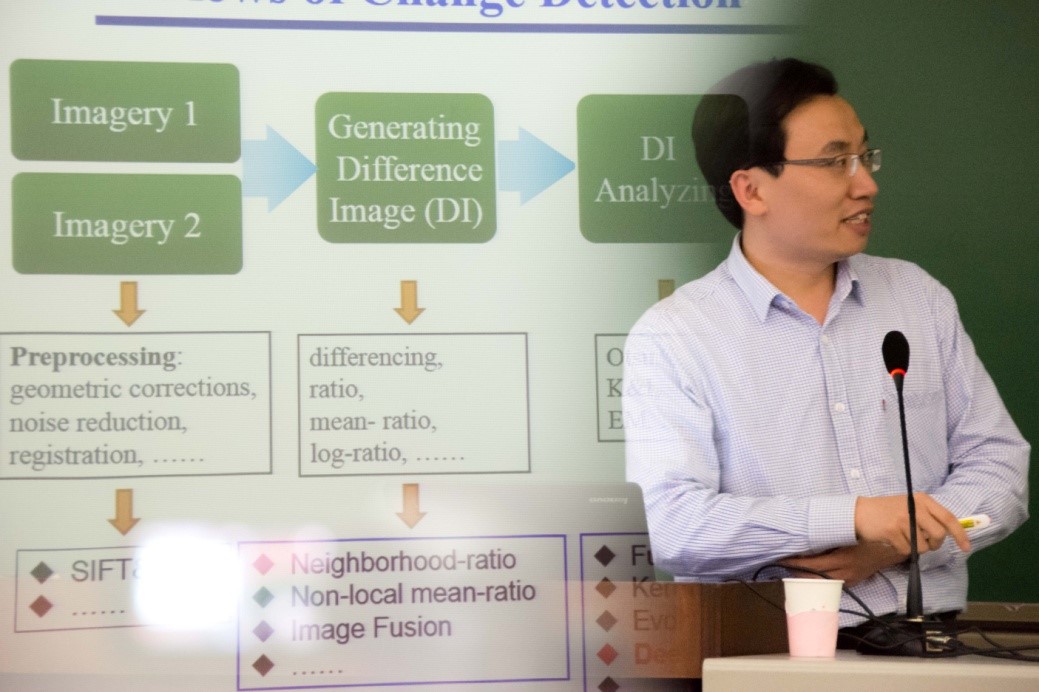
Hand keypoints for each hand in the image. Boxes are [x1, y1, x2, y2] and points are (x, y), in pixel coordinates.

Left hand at [781, 541, 904, 586]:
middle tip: (783, 565)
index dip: (796, 563)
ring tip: (793, 571)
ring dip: (808, 577)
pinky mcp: (855, 580)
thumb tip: (809, 531)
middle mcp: (845, 572)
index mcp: (842, 559)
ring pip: (824, 583)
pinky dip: (821, 580)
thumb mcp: (850, 531)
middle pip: (816, 577)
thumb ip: (830, 533)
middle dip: (798, 572)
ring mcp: (851, 578)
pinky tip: (812, 576)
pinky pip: (834, 583)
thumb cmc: (872, 531)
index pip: (813, 565)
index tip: (782, 559)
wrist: (897, 542)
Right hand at [854, 493, 970, 556]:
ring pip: (922, 546)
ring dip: (914, 547)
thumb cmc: (887, 511)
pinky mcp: (892, 530)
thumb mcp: (910, 507)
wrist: (860, 512)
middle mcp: (915, 507)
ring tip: (901, 536)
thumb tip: (949, 534)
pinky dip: (900, 548)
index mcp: (922, 500)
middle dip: (934, 544)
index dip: (960, 534)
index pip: (948, 518)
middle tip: (925, 543)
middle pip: (938, 535)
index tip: (966, 547)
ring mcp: (903, 519)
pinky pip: (906, 550)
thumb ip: (928, 517)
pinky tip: (891, 538)